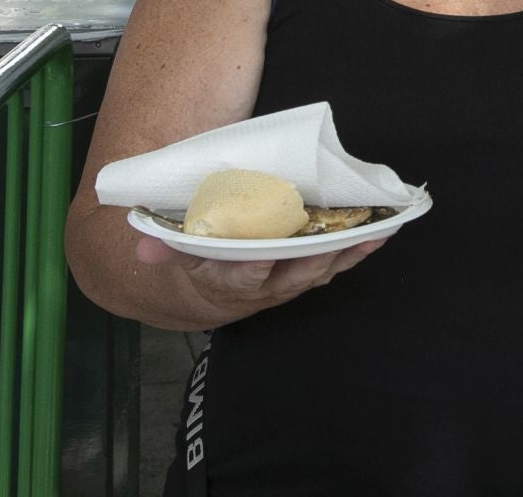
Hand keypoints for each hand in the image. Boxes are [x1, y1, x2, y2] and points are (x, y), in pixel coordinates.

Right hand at [133, 233, 384, 323]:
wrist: (215, 294)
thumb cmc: (201, 263)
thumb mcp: (179, 257)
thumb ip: (165, 248)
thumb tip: (141, 243)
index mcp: (234, 280)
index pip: (247, 274)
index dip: (258, 263)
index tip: (268, 250)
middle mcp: (269, 285)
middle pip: (297, 271)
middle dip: (320, 253)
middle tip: (342, 231)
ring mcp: (293, 280)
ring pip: (324, 267)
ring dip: (349, 250)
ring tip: (375, 228)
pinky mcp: (310, 271)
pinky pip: (337, 261)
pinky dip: (358, 249)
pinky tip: (380, 232)